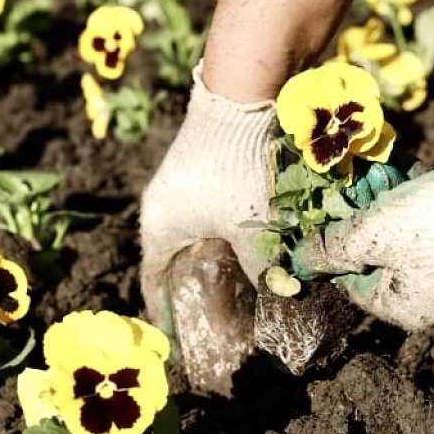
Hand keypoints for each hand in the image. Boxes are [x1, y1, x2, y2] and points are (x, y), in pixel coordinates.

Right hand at [139, 63, 275, 393]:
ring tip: (232, 282)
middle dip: (192, 288)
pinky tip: (244, 241)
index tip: (179, 336)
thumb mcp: (253, 226)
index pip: (152, 284)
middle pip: (170, 260)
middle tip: (215, 315)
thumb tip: (280, 292)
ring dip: (207, 257)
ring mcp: (175, 185)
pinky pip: (201, 212)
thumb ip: (263, 265)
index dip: (165, 314)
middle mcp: (159, 208)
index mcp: (159, 229)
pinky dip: (217, 232)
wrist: (239, 97)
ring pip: (188, 234)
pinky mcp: (195, 166)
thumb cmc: (237, 170)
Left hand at [292, 158, 433, 331]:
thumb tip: (297, 264)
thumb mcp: (368, 234)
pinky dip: (422, 201)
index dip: (337, 251)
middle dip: (368, 220)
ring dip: (393, 204)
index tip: (331, 218)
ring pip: (412, 238)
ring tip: (382, 171)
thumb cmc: (428, 226)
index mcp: (406, 310)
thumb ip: (331, 249)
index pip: (355, 286)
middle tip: (357, 187)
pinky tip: (411, 172)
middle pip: (385, 258)